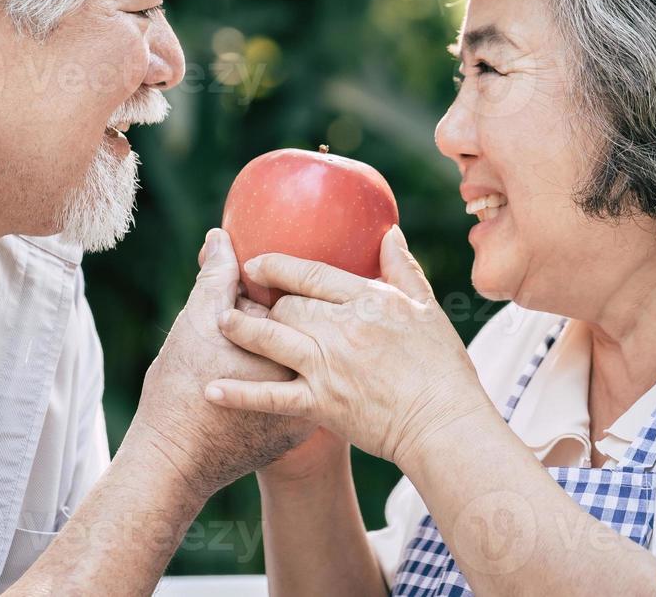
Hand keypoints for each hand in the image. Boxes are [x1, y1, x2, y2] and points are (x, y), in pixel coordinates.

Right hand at [124, 229, 315, 499]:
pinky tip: (272, 371)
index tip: (258, 281)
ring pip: (309, 363)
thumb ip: (215, 276)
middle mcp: (306, 377)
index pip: (297, 298)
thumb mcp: (195, 323)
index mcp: (286, 344)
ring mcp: (308, 408)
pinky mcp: (299, 431)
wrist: (174, 462)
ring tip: (263, 345)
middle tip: (259, 314)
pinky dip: (295, 379)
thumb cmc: (179, 390)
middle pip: (310, 330)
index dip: (274, 283)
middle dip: (292, 316)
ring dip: (299, 348)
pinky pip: (306, 394)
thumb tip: (220, 236)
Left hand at [203, 225, 493, 471]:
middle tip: (241, 298)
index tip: (256, 263)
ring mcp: (328, 367)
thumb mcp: (426, 309)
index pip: (313, 274)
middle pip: (288, 306)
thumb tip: (388, 232)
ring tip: (222, 323)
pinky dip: (239, 393)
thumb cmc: (442, 366)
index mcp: (369, 301)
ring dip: (242, 330)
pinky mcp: (321, 405)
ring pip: (273, 339)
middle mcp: (343, 330)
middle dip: (262, 302)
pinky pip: (272, 396)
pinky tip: (212, 388)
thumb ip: (402, 269)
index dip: (278, 266)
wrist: (442, 424)